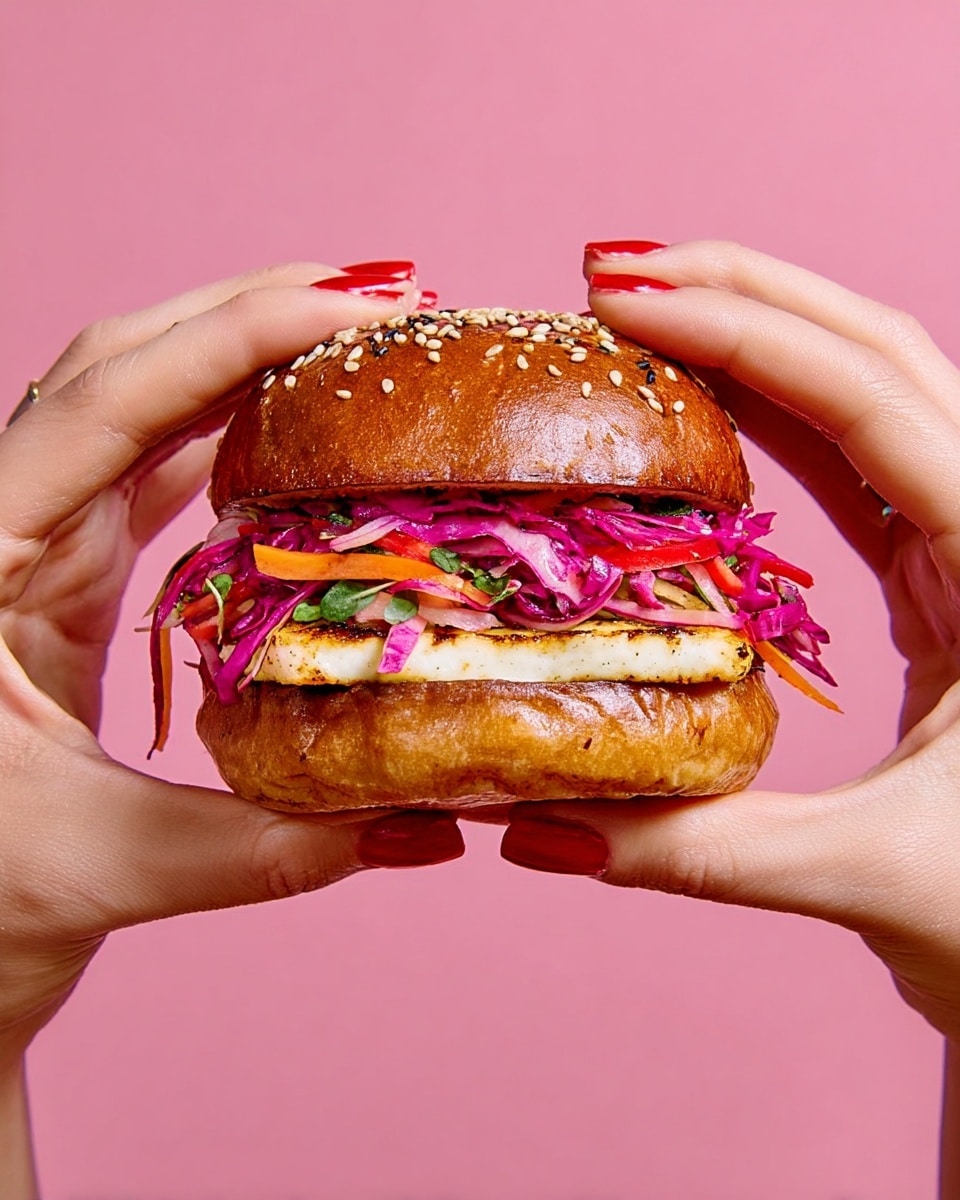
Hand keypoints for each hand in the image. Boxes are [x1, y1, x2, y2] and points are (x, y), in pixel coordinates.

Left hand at [0, 262, 463, 1061]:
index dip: (233, 334)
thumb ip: (262, 848)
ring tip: (353, 337)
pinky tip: (299, 430)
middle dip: (248, 310)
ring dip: (242, 355)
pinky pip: (158, 468)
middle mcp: (5, 523)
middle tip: (377, 296)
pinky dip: (232, 430)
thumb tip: (417, 821)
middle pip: (123, 363)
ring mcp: (39, 543)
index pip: (107, 400)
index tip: (354, 304)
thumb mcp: (98, 870)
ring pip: (141, 403)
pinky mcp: (73, 572)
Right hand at [499, 240, 959, 1040]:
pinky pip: (852, 460)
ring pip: (871, 392)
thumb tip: (530, 823)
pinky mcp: (934, 575)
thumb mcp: (864, 876)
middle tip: (619, 272)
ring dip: (761, 335)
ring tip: (647, 308)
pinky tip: (701, 400)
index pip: (874, 404)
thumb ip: (695, 849)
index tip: (628, 300)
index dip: (748, 336)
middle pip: (880, 356)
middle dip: (750, 295)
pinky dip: (775, 411)